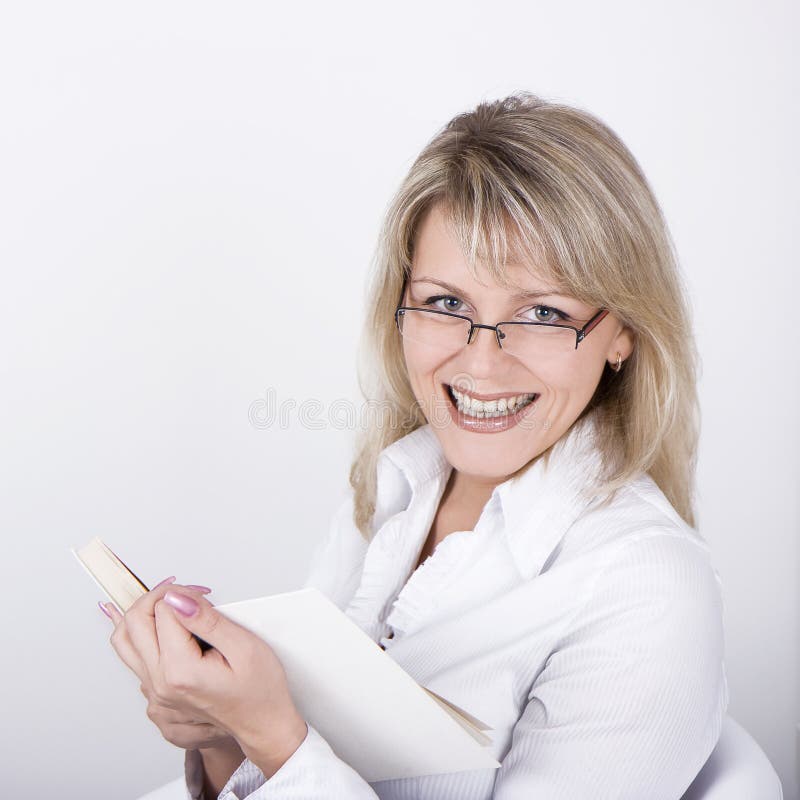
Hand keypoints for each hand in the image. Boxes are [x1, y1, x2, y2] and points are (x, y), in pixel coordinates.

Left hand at [102, 581, 307, 777]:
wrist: (261, 725)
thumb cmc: (259, 690)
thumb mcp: (243, 646)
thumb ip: (207, 620)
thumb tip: (177, 598)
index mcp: (180, 671)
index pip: (164, 612)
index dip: (185, 593)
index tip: (203, 593)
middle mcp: (160, 684)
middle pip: (135, 622)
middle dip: (158, 597)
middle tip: (183, 592)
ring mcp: (154, 693)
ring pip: (125, 641)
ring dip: (142, 614)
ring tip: (163, 601)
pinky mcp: (155, 696)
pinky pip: (133, 659)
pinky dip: (138, 635)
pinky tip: (150, 623)